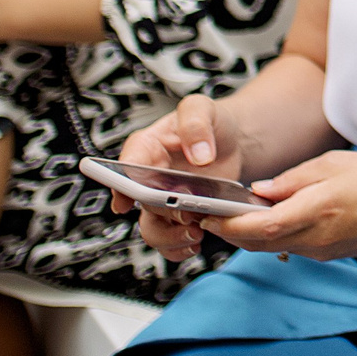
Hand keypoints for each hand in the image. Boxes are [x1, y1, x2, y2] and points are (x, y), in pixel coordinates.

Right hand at [116, 95, 245, 261]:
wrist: (234, 142)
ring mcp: (164, 200)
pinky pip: (170, 241)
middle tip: (186, 215)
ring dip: (169, 238)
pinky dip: (180, 247)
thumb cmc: (212, 122)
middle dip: (161, 214)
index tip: (125, 201)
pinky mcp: (180, 216)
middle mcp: (149, 178)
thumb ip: (196, 123)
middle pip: (141, 204)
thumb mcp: (203, 108)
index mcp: (147, 147)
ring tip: (195, 234)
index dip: (122, 185)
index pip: (126, 166)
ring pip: (152, 229)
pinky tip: (197, 242)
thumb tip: (199, 154)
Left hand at [204, 150, 356, 261]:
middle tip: (212, 212)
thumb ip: (291, 179)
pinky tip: (274, 216)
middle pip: (257, 243)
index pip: (259, 226)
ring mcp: (321, 251)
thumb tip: (258, 191)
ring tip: (239, 212)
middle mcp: (316, 238)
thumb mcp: (333, 164)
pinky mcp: (327, 254)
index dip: (228, 223)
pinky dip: (273, 234)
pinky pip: (289, 247)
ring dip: (250, 233)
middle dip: (230, 231)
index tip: (208, 213)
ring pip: (271, 247)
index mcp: (316, 210)